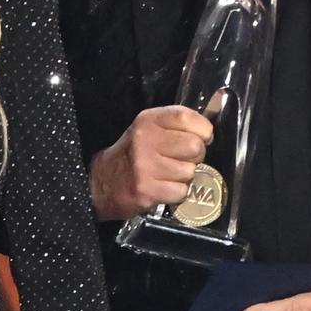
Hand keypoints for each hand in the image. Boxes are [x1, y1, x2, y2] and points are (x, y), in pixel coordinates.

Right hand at [89, 104, 213, 219]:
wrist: (102, 183)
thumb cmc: (132, 155)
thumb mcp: (148, 130)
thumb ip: (176, 126)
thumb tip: (209, 130)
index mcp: (148, 121)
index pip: (186, 117)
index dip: (203, 129)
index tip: (202, 137)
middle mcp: (145, 140)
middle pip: (195, 146)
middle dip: (195, 157)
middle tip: (181, 160)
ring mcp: (145, 166)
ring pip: (190, 171)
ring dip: (184, 177)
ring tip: (168, 176)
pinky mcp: (146, 190)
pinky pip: (181, 191)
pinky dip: (177, 193)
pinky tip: (163, 188)